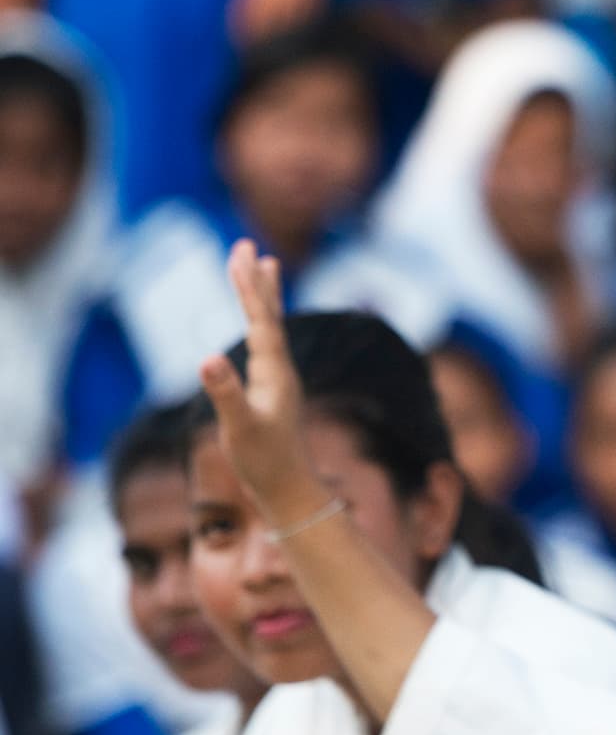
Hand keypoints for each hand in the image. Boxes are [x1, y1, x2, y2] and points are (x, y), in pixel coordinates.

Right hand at [198, 242, 326, 524]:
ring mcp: (279, 379)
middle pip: (268, 315)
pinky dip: (262, 324)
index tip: (242, 253)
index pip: (261, 320)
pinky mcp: (273, 391)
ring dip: (264, 296)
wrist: (291, 490)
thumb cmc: (265, 461)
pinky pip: (267, 346)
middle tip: (247, 244)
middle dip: (256, 281)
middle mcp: (281, 370)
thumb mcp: (239, 427)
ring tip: (268, 265)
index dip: (250, 287)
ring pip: (271, 328)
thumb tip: (207, 359)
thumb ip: (225, 393)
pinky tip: (260, 324)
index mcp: (274, 372)